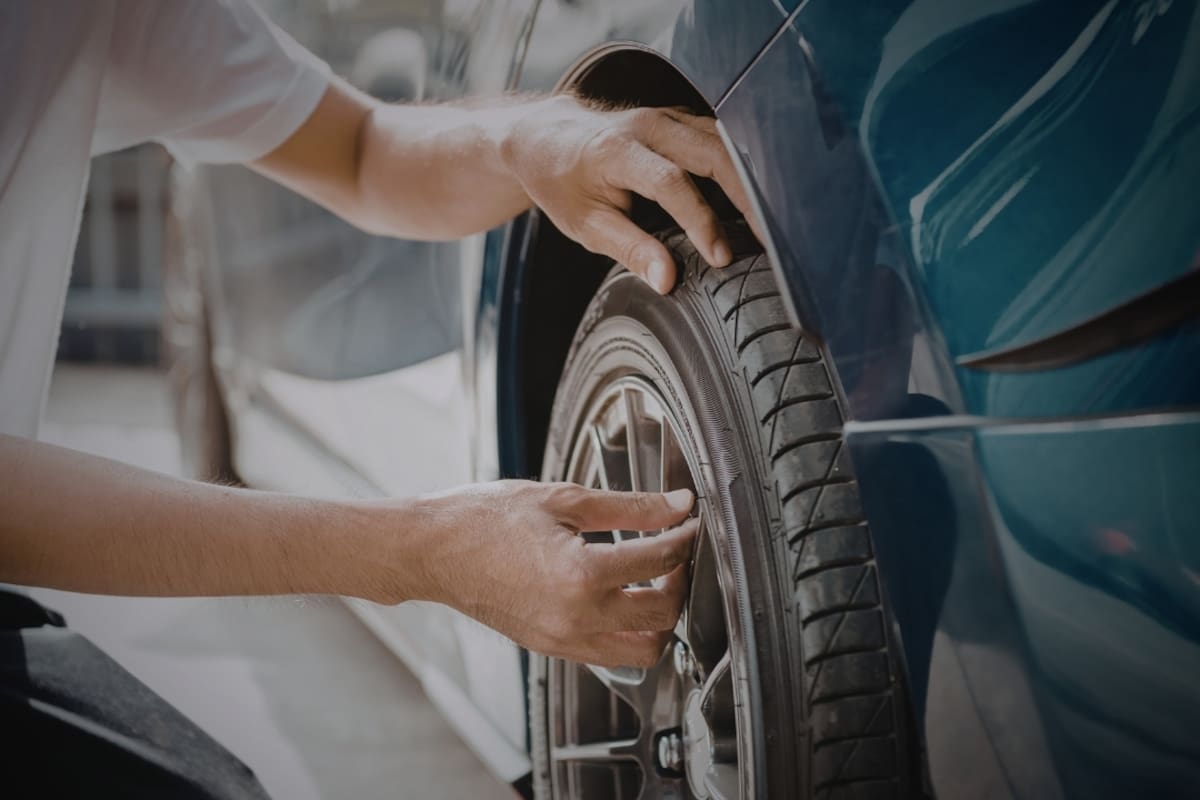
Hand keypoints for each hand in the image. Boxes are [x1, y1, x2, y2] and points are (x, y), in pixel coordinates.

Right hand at [398, 481, 697, 667]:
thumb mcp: (562, 499)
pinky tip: (623, 599)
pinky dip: (629, 633)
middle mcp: (577, 617)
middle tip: (676, 553)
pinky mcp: (552, 648)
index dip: (684, 536)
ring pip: (643, 651)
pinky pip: (610, 656)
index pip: (660, 560)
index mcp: (581, 574)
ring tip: (655, 583)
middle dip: (680, 582)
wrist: (432, 551)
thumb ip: (629, 506)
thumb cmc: (484, 519)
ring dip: (661, 620)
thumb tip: (677, 504)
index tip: (689, 521)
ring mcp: (564, 639)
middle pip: (663, 614)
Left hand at [500, 95, 755, 293]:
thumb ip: (629, 250)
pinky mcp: (680, 120)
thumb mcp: (585, 225)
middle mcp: (648, 126)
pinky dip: (742, 168)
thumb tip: (668, 280)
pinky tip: (756, 200)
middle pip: (713, 153)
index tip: (720, 258)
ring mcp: (667, 117)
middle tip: (768, 241)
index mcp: (617, 151)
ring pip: (725, 142)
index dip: (701, 221)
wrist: (547, 137)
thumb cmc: (562, 183)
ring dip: (752, 182)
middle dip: (746, 199)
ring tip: (770, 225)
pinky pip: (721, 139)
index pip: (671, 183)